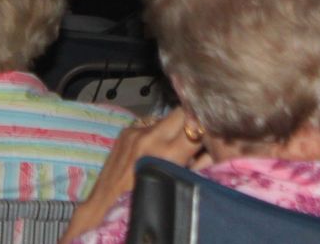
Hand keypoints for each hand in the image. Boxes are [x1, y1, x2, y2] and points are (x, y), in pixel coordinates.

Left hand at [60, 109, 204, 243]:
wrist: (104, 207)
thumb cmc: (143, 202)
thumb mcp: (177, 185)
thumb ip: (198, 166)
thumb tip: (214, 151)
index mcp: (165, 153)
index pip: (197, 123)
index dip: (208, 125)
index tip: (215, 132)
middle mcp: (149, 137)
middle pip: (182, 111)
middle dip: (193, 120)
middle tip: (198, 135)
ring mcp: (135, 131)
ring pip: (166, 118)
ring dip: (175, 128)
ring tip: (175, 147)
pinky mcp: (125, 131)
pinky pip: (150, 125)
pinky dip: (158, 134)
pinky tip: (155, 150)